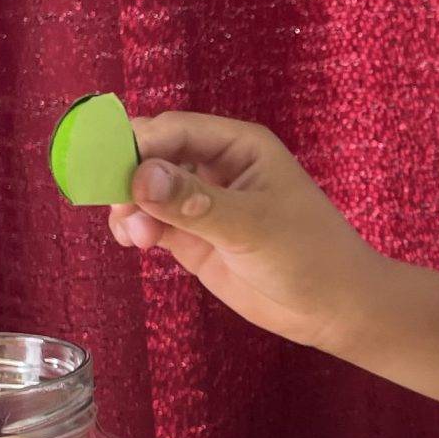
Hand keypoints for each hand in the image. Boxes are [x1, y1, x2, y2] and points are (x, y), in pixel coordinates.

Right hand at [108, 110, 388, 355]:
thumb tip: (140, 176)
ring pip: (146, 191)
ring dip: (129, 206)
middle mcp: (217, 166)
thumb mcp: (250, 225)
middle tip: (110, 202)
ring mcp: (202, 203)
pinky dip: (136, 228)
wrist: (333, 308)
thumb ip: (193, 201)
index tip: (104, 165)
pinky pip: (152, 221)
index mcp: (239, 145)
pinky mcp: (194, 237)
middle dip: (126, 175)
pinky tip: (135, 241)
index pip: (174, 130)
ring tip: (134, 235)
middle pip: (153, 155)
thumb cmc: (309, 254)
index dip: (136, 143)